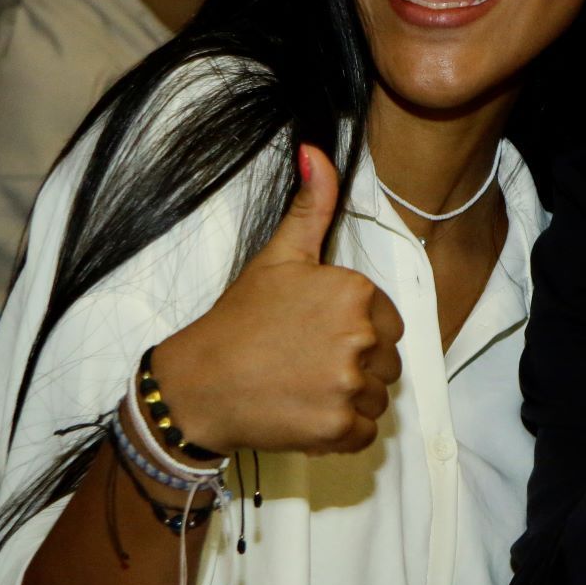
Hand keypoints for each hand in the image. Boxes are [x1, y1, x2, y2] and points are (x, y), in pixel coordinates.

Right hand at [150, 144, 404, 455]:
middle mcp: (361, 336)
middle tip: (307, 362)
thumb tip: (316, 150)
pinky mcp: (340, 429)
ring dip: (349, 399)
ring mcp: (350, 385)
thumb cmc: (240, 319)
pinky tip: (306, 413)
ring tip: (304, 386)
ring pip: (378, 397)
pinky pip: (365, 434)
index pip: (387, 321)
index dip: (356, 330)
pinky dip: (341, 432)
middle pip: (387, 360)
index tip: (317, 334)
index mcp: (356, 292)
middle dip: (355, 365)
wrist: (198, 384)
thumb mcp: (279, 256)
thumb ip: (311, 206)